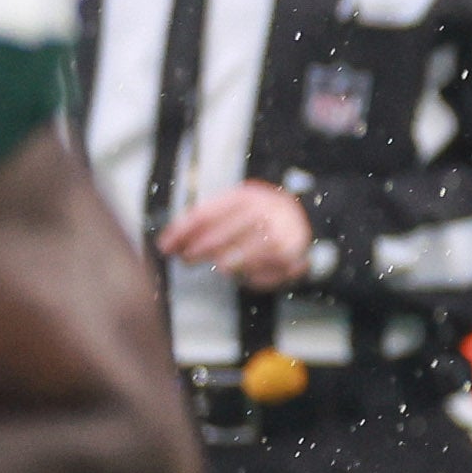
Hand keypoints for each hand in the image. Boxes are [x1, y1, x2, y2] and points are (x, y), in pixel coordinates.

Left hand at [155, 179, 315, 286]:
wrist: (305, 220)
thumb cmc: (262, 216)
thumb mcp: (238, 205)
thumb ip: (208, 217)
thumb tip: (173, 237)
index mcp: (247, 197)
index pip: (205, 215)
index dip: (181, 232)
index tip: (166, 245)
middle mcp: (264, 214)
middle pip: (218, 237)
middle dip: (196, 250)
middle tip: (185, 257)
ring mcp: (278, 237)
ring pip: (235, 260)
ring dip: (222, 263)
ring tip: (219, 264)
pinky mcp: (290, 258)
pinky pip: (257, 274)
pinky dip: (249, 276)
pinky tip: (246, 271)